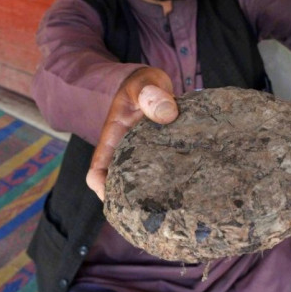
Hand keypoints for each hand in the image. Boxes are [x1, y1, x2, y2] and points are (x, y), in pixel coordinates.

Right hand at [86, 67, 178, 200]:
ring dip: (157, 192)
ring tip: (178, 201)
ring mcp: (146, 156)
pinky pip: (166, 173)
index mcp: (114, 139)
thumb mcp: (144, 83)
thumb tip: (168, 114)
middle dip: (135, 199)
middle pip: (123, 185)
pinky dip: (175, 180)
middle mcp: (128, 152)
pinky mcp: (165, 155)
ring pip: (146, 182)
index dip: (103, 188)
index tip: (119, 199)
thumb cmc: (142, 85)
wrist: (153, 84)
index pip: (98, 170)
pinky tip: (192, 185)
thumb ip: (151, 94)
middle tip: (159, 208)